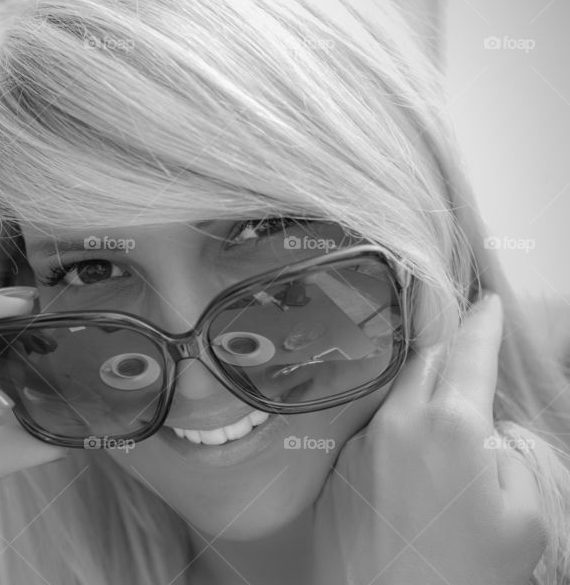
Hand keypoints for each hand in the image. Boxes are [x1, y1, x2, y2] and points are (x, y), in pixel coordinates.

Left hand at [312, 293, 545, 584]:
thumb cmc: (463, 574)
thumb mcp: (522, 520)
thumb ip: (510, 461)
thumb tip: (486, 440)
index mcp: (451, 425)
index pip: (470, 352)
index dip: (484, 322)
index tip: (490, 302)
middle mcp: (398, 420)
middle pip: (424, 362)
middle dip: (448, 349)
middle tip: (465, 348)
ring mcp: (360, 441)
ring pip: (394, 394)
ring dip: (418, 390)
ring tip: (437, 413)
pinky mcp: (338, 467)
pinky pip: (372, 429)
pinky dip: (393, 428)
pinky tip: (406, 459)